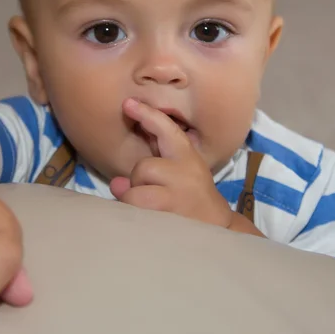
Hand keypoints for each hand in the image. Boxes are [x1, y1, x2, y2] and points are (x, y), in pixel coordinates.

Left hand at [110, 98, 232, 226]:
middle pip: (143, 167)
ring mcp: (178, 196)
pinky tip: (149, 219)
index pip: (166, 129)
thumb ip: (152, 165)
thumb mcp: (179, 173)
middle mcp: (185, 173)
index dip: (146, 114)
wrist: (218, 230)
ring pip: (136, 191)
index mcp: (187, 156)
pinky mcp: (170, 216)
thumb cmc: (191, 198)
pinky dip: (135, 214)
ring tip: (151, 207)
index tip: (128, 103)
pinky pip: (138, 211)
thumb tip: (117, 184)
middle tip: (151, 192)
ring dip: (135, 199)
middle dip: (138, 182)